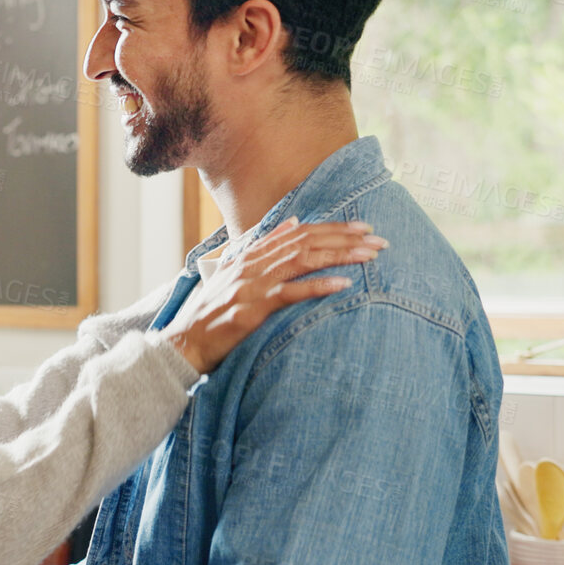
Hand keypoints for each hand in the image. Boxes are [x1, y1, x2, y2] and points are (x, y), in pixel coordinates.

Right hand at [161, 219, 384, 373]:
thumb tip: (293, 222)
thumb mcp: (235, 272)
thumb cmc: (212, 313)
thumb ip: (263, 247)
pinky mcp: (251, 309)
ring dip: (339, 255)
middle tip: (379, 239)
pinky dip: (318, 286)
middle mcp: (251, 264)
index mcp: (250, 254)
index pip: (299, 232)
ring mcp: (250, 285)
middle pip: (305, 242)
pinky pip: (290, 293)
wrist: (184, 343)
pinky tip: (343, 284)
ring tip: (369, 256)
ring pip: (302, 261)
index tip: (363, 227)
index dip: (333, 227)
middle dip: (345, 238)